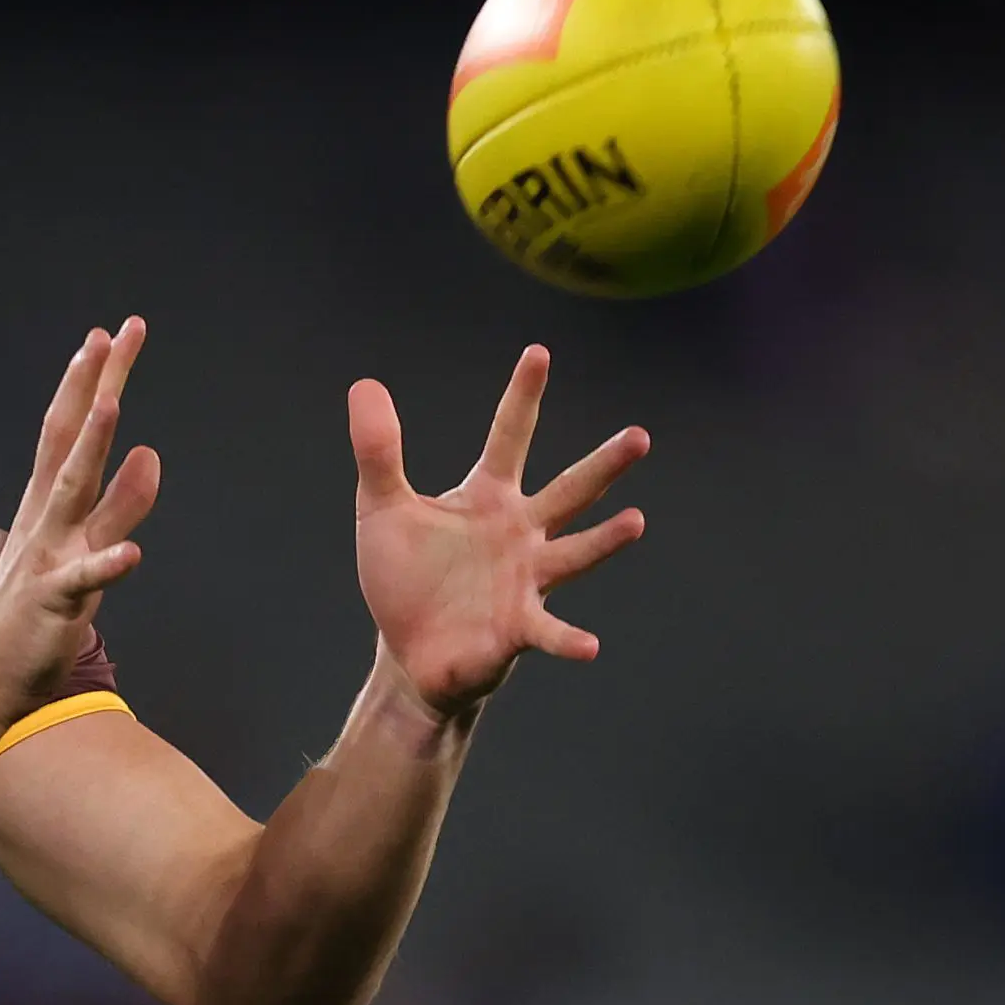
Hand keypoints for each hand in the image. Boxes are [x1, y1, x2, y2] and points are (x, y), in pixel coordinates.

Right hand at [0, 318, 163, 717]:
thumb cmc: (32, 615)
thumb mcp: (84, 550)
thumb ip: (120, 505)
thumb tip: (150, 453)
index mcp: (48, 507)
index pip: (69, 431)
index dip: (88, 383)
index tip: (107, 336)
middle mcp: (45, 521)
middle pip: (71, 442)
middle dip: (93, 388)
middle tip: (113, 336)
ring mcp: (47, 558)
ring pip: (73, 495)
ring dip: (92, 450)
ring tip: (113, 406)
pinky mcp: (53, 604)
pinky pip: (82, 582)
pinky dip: (104, 564)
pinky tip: (130, 554)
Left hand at [349, 345, 647, 715]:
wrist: (410, 652)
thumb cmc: (406, 578)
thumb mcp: (381, 507)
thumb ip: (378, 451)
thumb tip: (364, 384)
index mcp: (487, 498)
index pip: (509, 437)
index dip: (522, 396)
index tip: (538, 352)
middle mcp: (519, 534)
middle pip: (569, 491)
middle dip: (603, 465)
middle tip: (640, 436)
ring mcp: (525, 580)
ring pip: (574, 554)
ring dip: (604, 541)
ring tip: (636, 521)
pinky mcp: (518, 628)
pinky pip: (549, 632)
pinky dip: (569, 639)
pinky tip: (590, 646)